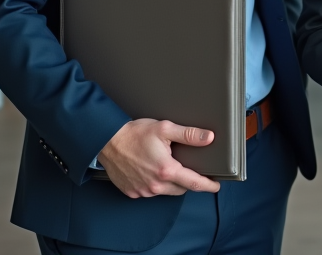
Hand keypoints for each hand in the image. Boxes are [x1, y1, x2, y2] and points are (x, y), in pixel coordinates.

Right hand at [97, 119, 220, 197]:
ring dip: (171, 183)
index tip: (215, 186)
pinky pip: (150, 192)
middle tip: (188, 168)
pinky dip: (155, 185)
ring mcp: (143, 190)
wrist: (106, 141)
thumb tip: (208, 138)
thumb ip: (189, 135)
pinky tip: (151, 171)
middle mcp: (155, 185)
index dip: (208, 185)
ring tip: (167, 166)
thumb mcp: (165, 129)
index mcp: (166, 170)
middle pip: (181, 189)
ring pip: (166, 192)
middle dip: (188, 181)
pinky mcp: (132, 192)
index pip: (194, 183)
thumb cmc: (134, 134)